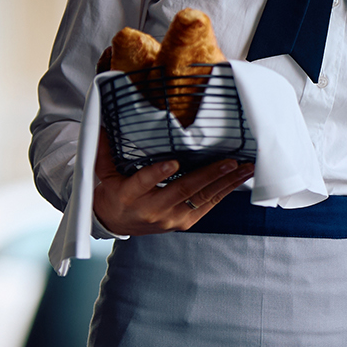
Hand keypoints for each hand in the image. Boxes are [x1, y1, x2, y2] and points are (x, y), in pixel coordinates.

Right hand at [89, 131, 252, 234]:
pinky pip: (208, 204)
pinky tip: (240, 178)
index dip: (158, 173)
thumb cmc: (113, 193)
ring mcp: (171, 218)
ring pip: (202, 198)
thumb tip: (101, 122)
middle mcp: (152, 208)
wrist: (117, 223)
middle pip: (182, 190)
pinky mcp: (185, 221)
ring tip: (245, 167)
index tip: (173, 161)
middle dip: (209, 175)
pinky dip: (226, 190)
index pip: (143, 182)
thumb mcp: (103, 173)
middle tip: (229, 161)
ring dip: (226, 182)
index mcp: (129, 195)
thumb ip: (103, 150)